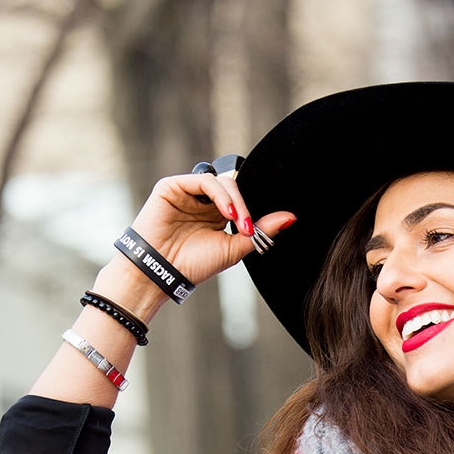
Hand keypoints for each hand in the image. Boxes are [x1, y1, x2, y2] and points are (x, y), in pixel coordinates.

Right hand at [128, 172, 295, 288]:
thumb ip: (261, 231)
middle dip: (246, 208)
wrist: (163, 273)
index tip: (259, 231)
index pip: (240, 199)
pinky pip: (203, 180)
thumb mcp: (234, 248)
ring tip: (240, 224)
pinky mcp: (172, 186)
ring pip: (221, 182)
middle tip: (249, 229)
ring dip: (235, 202)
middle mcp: (202, 200)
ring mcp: (187, 191)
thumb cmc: (194, 264)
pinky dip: (219, 194)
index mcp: (215, 213)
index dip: (251, 210)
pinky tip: (226, 213)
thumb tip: (291, 217)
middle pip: (234, 188)